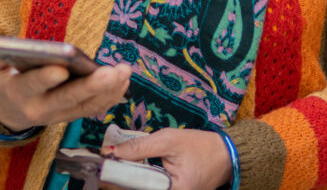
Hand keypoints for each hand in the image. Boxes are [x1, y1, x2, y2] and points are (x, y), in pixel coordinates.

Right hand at [0, 48, 131, 131]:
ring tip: (124, 72)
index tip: (61, 69)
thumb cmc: (4, 80)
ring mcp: (58, 115)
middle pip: (68, 98)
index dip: (46, 78)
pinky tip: (124, 82)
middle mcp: (40, 109)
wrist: (7, 112)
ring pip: (86, 106)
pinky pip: (93, 109)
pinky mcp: (71, 115)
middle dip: (91, 85)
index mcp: (19, 93)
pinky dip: (110, 97)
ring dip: (108, 90)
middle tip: (110, 72)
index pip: (33, 85)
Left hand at [108, 128, 231, 189]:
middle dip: (120, 183)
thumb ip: (139, 147)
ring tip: (114, 172)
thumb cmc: (200, 146)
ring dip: (129, 182)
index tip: (100, 171)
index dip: (116, 181)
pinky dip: (140, 183)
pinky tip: (130, 175)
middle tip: (104, 172)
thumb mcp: (168, 140)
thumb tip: (110, 152)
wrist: (226, 154)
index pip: (136, 189)